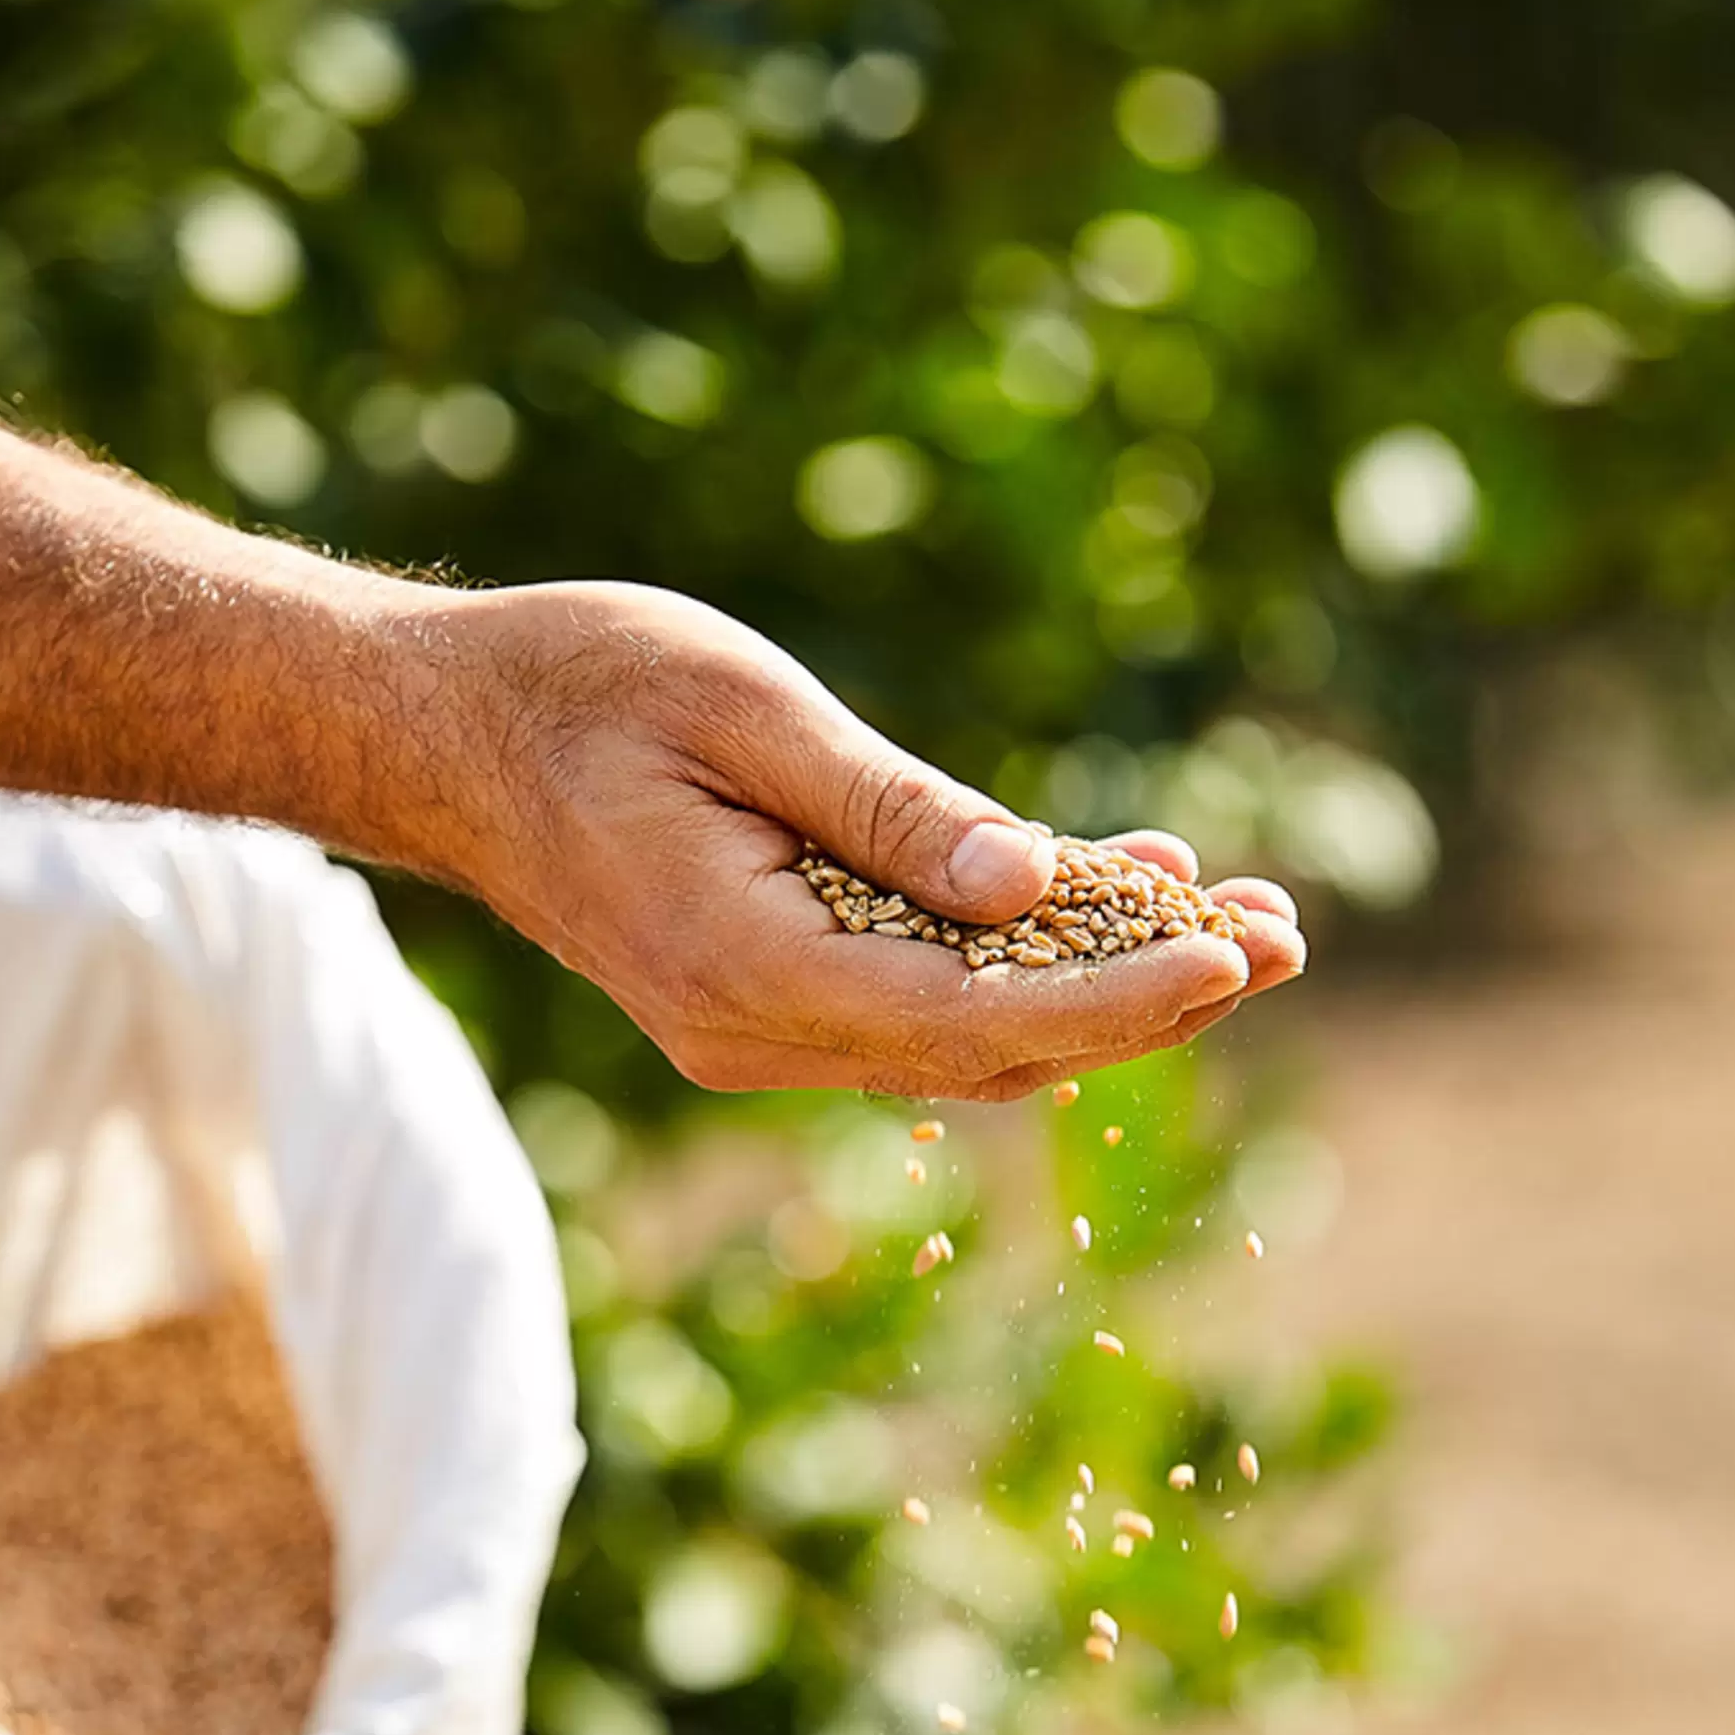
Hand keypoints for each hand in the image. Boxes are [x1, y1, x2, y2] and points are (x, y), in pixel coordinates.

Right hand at [421, 580, 1304, 1099]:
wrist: (444, 739)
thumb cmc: (575, 687)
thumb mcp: (739, 707)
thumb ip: (887, 806)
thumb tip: (1032, 884)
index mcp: (743, 962)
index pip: (971, 1014)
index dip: (1121, 994)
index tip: (1241, 956)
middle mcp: (753, 1029)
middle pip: (993, 1048)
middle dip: (1151, 1000)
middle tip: (1291, 933)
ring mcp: (756, 1030)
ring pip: (968, 1038)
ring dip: (1106, 986)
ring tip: (1243, 915)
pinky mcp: (766, 1001)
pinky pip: (921, 1007)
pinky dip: (1024, 963)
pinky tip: (1114, 886)